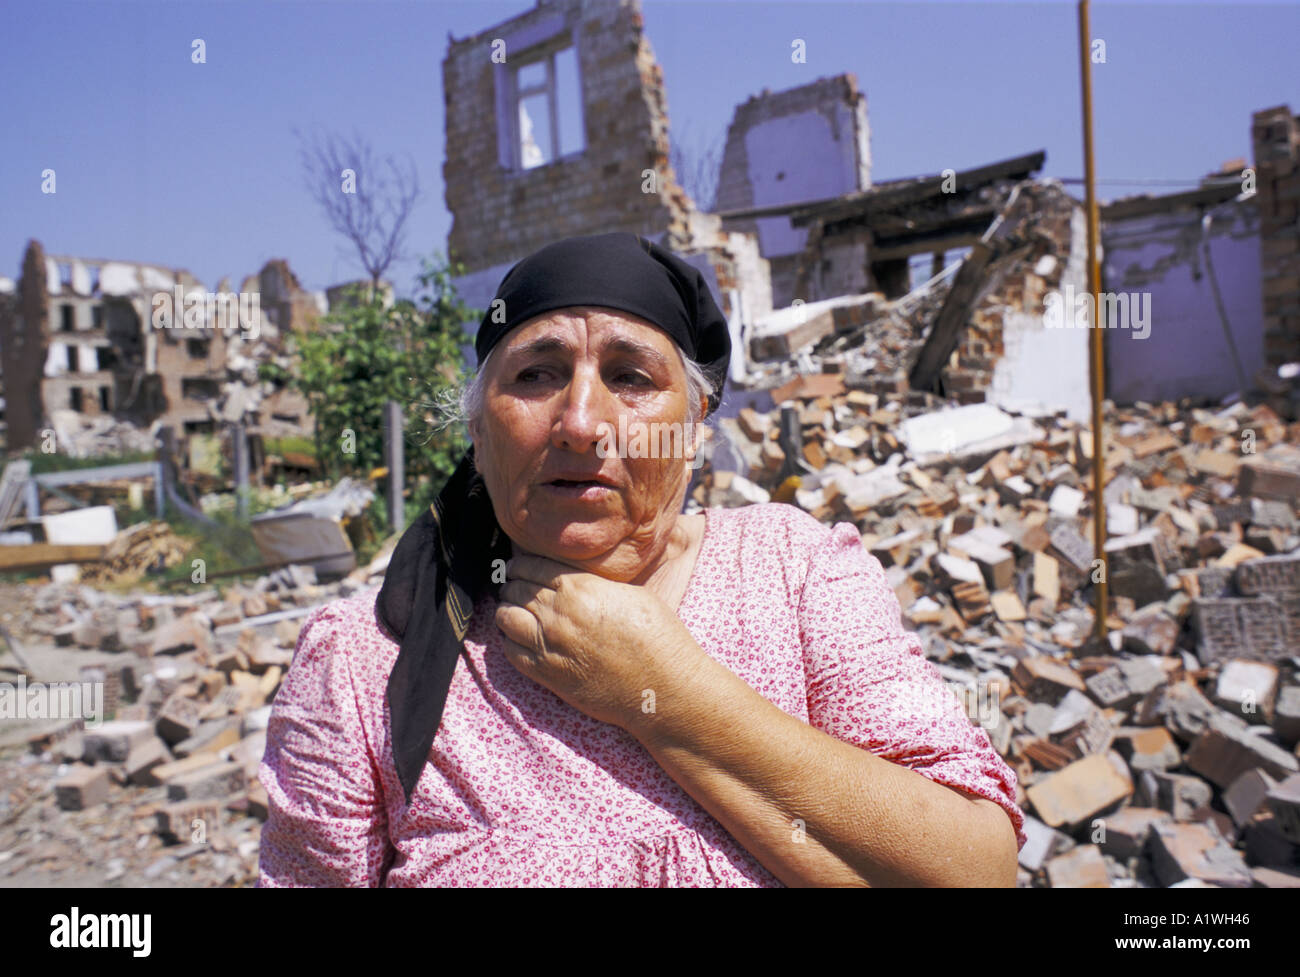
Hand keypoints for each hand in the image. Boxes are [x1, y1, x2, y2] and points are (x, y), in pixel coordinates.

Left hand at [495, 553, 706, 730]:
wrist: (663, 688)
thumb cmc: (658, 638)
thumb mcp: (631, 593)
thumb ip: (595, 583)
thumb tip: (575, 579)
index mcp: (580, 588)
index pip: (531, 566)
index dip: (521, 564)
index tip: (518, 566)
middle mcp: (558, 614)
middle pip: (516, 589)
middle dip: (512, 585)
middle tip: (514, 586)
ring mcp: (549, 646)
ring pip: (506, 618)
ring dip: (508, 610)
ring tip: (514, 610)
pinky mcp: (547, 675)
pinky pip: (510, 651)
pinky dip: (509, 640)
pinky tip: (519, 637)